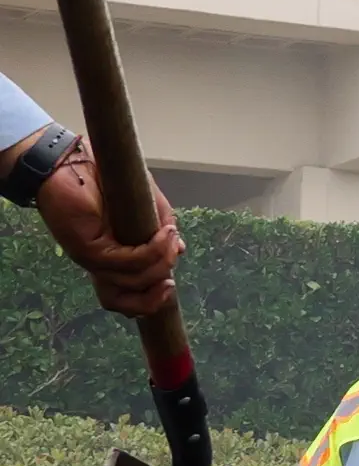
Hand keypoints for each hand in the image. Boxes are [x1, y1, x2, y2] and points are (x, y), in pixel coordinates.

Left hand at [35, 146, 178, 316]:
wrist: (71, 163)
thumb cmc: (107, 182)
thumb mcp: (145, 208)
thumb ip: (159, 231)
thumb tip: (180, 251)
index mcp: (111, 259)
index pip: (125, 296)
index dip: (149, 300)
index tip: (171, 285)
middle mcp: (99, 264)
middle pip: (122, 302)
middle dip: (153, 299)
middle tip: (171, 282)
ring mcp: (92, 258)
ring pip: (131, 281)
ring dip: (160, 264)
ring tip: (172, 239)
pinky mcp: (87, 248)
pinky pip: (126, 260)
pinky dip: (152, 251)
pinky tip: (165, 233)